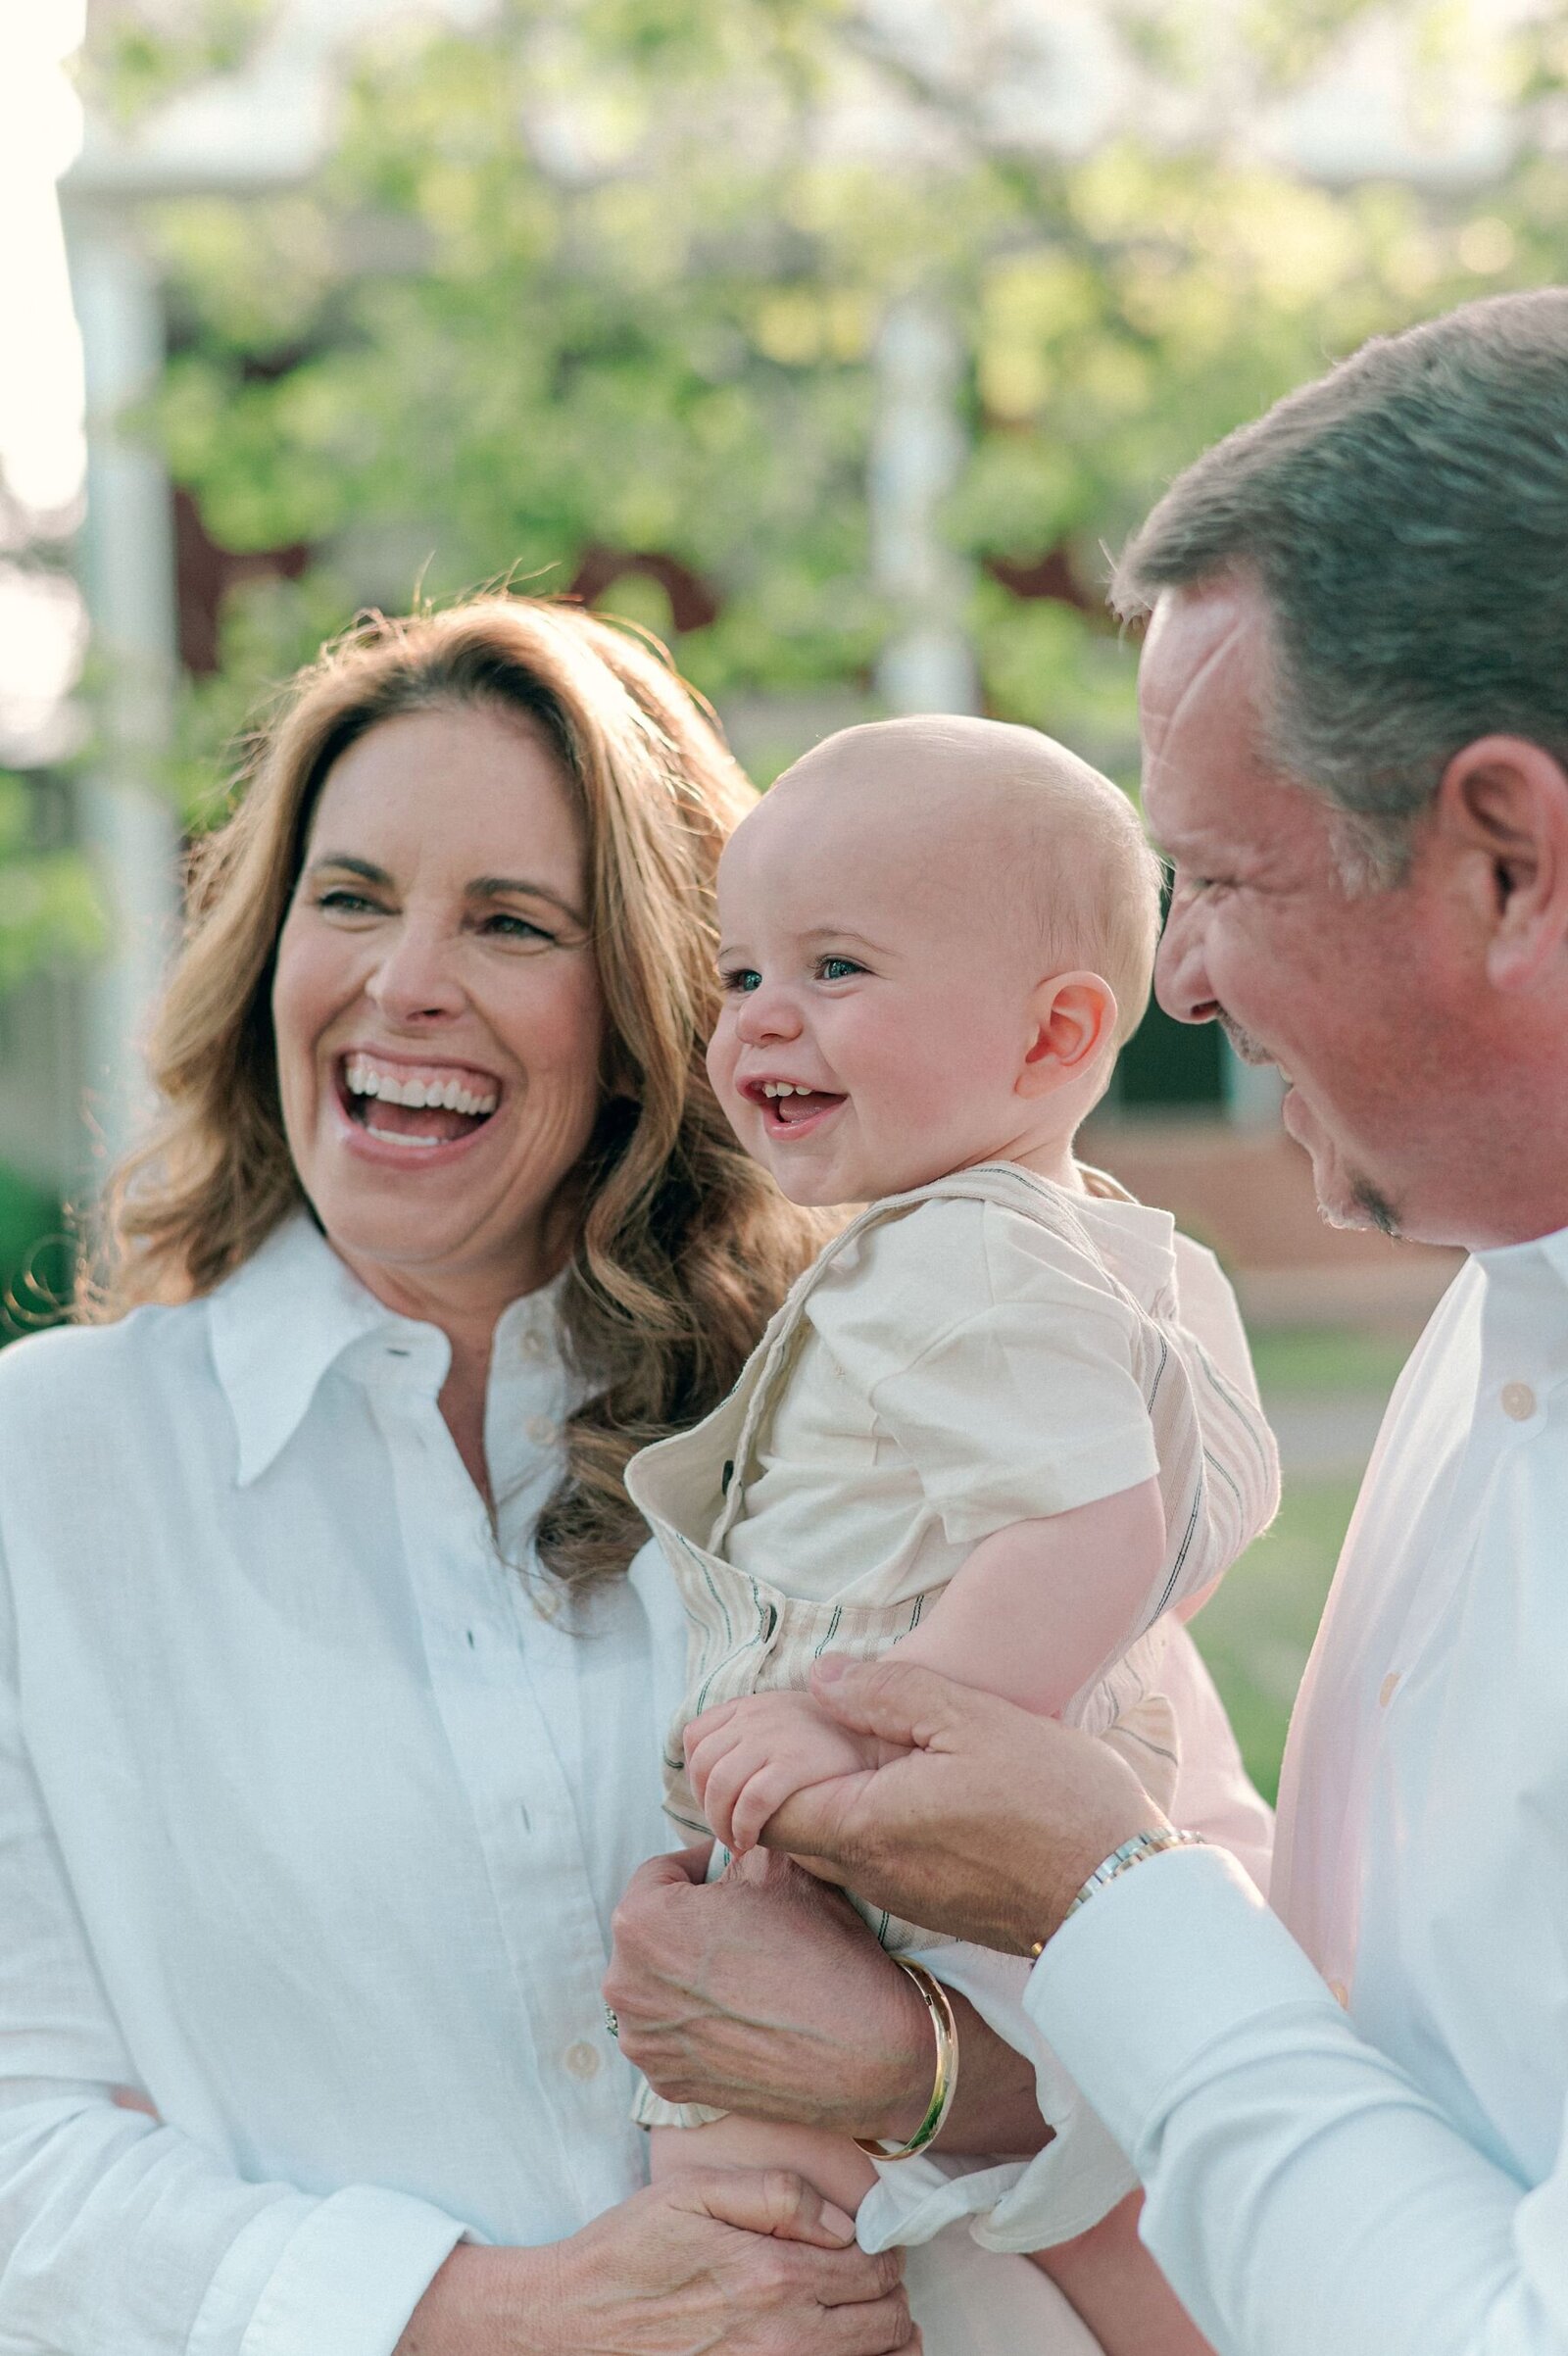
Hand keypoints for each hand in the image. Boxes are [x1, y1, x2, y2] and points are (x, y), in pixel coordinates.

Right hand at [395, 2170, 915, 2354]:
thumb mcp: (694, 2193)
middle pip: (883, 2322)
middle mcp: (783, 2335)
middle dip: (889, 2295)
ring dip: (883, 2337)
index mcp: (774, 2274)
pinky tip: (841, 2347)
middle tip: (873, 2278)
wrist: (574, 2320)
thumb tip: (840, 2218)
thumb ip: (776, 2194)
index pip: (872, 2268)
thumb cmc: (629, 2250)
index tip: (873, 2243)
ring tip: (869, 2316)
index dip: (883, 2252)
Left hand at [603, 1845, 933, 2140]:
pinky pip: (673, 2033)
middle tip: (745, 1923)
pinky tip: (745, 2016)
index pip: (662, 1872)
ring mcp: (642, 2042)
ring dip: (692, 1972)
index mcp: (641, 1920)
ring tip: (746, 1972)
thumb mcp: (779, 1865)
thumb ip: (734, 1845)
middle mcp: (624, 1984)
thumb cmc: (820, 1951)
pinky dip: (700, 2021)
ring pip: (660, 1984)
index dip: (705, 1867)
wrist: (863, 2055)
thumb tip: (725, 1844)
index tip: (737, 1876)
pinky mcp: (666, 2082)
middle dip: (692, 1921)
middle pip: (654, 1931)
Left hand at [685, 1691, 892, 1852]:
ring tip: (737, 1843)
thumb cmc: (831, 1746)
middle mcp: (756, 1715)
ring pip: (720, 1785)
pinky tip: (750, 1842)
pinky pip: (751, 1800)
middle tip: (725, 1833)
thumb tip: (715, 1775)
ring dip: (720, 1823)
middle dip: (706, 1807)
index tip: (715, 1804)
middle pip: (702, 1766)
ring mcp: (774, 1736)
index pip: (696, 1737)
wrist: (882, 1743)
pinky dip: (742, 1826)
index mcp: (751, 1705)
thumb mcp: (786, 1724)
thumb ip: (752, 1736)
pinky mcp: (795, 1762)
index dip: (696, 1776)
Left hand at [760, 1657, 1161, 1953]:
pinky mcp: (938, 1907)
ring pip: (835, 1847)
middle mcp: (871, 1876)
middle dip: (788, 1778)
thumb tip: (821, 1678)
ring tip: (870, 1746)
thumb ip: (890, 1693)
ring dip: (834, 1798)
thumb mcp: (973, 1719)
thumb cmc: (1055, 1801)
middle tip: (819, 1724)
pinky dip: (871, 1822)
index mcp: (864, 1829)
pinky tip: (914, 1785)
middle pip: (792, 1830)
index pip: (760, 1809)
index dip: (749, 1765)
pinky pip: (877, 1862)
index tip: (777, 1723)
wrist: (1123, 1896)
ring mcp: (905, 1899)